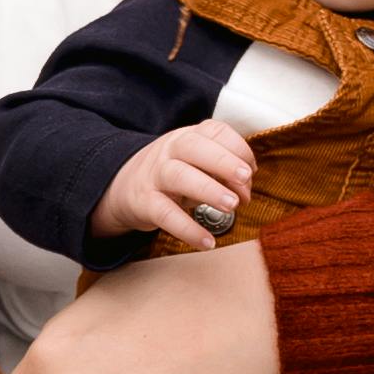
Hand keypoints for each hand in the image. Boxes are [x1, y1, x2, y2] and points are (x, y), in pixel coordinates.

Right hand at [91, 115, 259, 250]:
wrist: (123, 188)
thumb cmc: (171, 176)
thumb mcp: (196, 166)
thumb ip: (222, 174)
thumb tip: (245, 192)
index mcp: (188, 137)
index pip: (215, 131)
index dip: (238, 149)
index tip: (250, 171)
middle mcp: (170, 151)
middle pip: (195, 147)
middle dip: (223, 162)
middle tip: (245, 180)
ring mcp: (155, 175)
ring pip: (179, 176)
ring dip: (209, 189)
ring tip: (232, 206)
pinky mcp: (144, 203)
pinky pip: (165, 214)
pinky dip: (188, 229)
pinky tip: (207, 241)